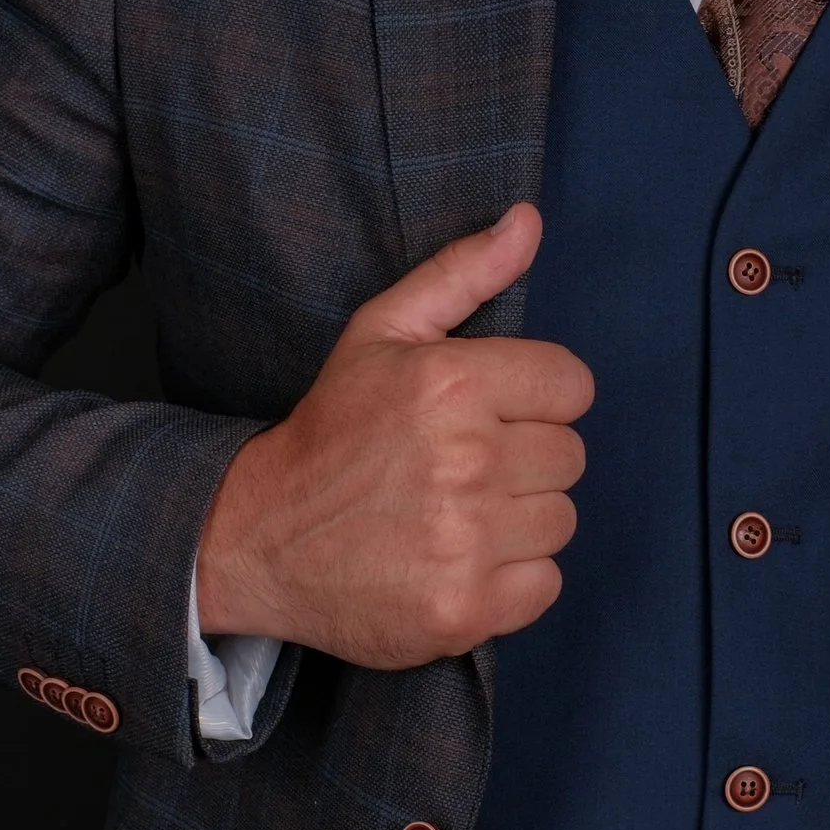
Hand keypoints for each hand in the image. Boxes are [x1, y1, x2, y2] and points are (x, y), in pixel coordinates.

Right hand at [194, 204, 590, 668]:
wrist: (258, 537)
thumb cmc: (331, 431)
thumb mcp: (382, 333)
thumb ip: (462, 273)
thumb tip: (528, 221)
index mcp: (452, 383)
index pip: (571, 385)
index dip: (534, 399)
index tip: (490, 415)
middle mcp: (466, 460)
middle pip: (570, 456)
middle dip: (525, 459)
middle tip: (463, 469)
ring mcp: (466, 540)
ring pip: (561, 520)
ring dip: (520, 520)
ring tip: (457, 515)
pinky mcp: (464, 608)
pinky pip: (546, 584)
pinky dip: (512, 580)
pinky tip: (461, 561)